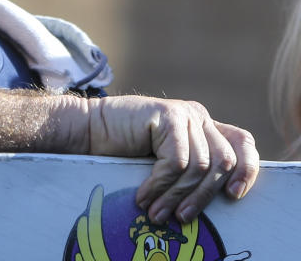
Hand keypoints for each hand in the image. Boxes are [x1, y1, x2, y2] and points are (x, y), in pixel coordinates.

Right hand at [85, 96, 258, 223]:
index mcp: (204, 127)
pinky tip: (143, 196)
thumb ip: (191, 170)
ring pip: (200, 167)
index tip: (234, 196)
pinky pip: (176, 162)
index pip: (242, 143)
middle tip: (182, 219)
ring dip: (176, 197)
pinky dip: (160, 185)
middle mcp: (198, 117)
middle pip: (223, 162)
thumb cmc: (122, 151)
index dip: (246, 170)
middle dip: (202, 197)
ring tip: (156, 213)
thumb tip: (216, 203)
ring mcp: (184, 114)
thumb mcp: (165, 162)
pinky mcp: (167, 115)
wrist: (86, 130)